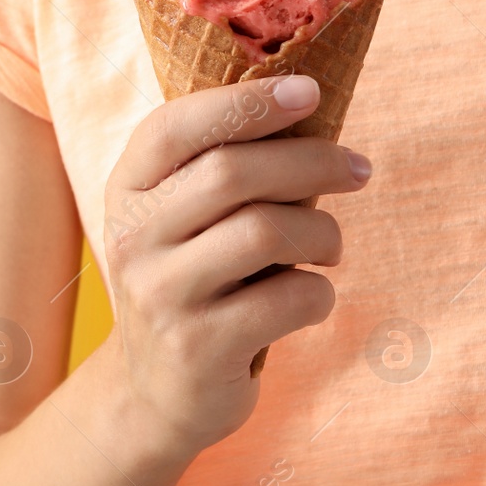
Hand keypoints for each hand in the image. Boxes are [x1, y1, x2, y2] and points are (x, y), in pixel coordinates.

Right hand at [100, 75, 370, 455]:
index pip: (174, 127)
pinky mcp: (198, 347)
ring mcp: (160, 294)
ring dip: (323, 232)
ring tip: (329, 247)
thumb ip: (221, 169)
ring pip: (266, 231)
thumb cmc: (194, 283)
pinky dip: (319, 293)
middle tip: (359, 170)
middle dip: (313, 161)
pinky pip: (289, 298)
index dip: (247, 102)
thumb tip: (311, 106)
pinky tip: (308, 299)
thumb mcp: (181, 220)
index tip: (310, 93)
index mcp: (126, 190)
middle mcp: (131, 238)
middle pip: (232, 173)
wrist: (154, 393)